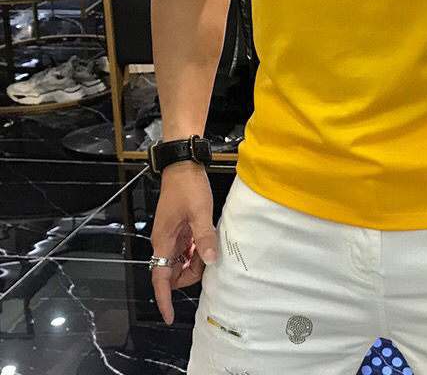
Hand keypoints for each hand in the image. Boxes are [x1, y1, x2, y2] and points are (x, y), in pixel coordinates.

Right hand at [150, 161, 217, 324]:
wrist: (183, 167)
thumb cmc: (188, 187)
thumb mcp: (200, 212)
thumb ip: (205, 237)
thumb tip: (210, 261)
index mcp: (163, 241)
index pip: (160, 278)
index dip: (164, 299)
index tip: (169, 316)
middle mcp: (164, 241)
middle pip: (173, 273)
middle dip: (189, 275)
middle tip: (207, 260)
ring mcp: (172, 235)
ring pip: (181, 261)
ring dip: (195, 261)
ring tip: (209, 247)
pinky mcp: (180, 228)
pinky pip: (186, 249)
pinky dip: (196, 250)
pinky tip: (207, 241)